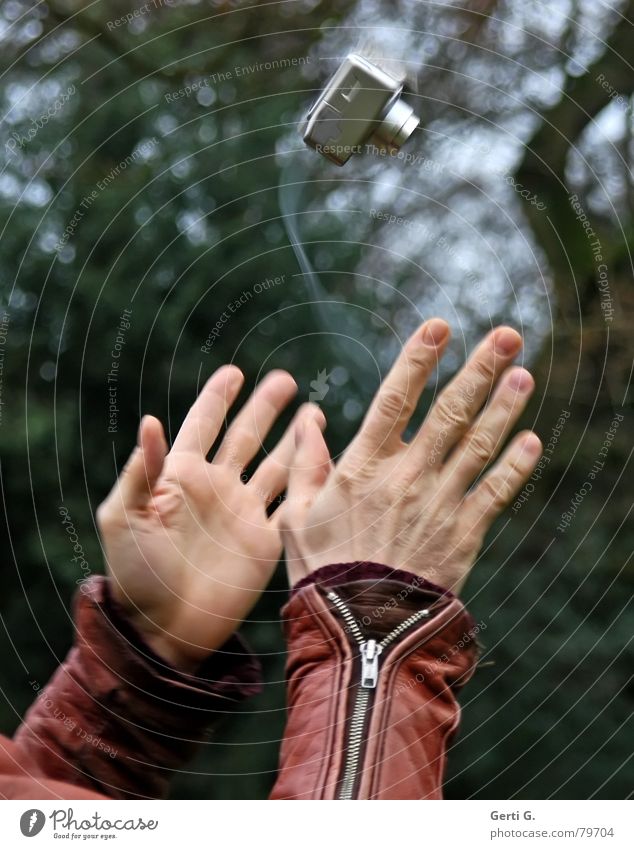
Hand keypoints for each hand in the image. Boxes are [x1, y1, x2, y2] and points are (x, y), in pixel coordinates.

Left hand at [97, 366, 324, 670]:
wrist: (166, 629)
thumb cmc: (135, 574)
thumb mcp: (124, 518)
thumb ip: (141, 472)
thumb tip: (150, 423)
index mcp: (180, 476)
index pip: (202, 425)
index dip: (218, 398)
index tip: (236, 373)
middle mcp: (215, 488)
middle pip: (245, 436)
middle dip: (265, 408)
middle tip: (286, 381)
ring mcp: (242, 513)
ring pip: (275, 464)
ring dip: (294, 438)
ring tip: (315, 411)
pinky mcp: (265, 539)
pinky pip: (291, 502)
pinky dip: (309, 480)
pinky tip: (325, 458)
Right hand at [281, 319, 540, 593]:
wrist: (362, 628)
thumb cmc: (323, 569)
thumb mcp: (297, 513)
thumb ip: (305, 461)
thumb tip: (307, 416)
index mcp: (364, 465)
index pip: (394, 398)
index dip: (418, 359)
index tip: (439, 326)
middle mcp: (407, 475)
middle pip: (450, 411)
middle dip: (480, 368)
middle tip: (508, 334)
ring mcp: (440, 503)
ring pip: (480, 444)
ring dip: (505, 406)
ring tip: (525, 373)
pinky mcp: (464, 533)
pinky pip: (496, 492)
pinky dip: (516, 465)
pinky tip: (532, 439)